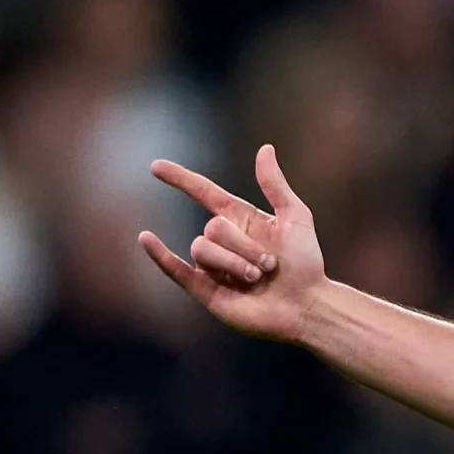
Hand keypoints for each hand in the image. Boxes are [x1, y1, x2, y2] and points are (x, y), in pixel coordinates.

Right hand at [138, 145, 325, 342]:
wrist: (307, 304)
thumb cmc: (306, 262)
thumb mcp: (296, 217)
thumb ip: (275, 185)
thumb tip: (264, 148)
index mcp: (240, 219)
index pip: (203, 193)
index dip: (181, 179)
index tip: (155, 167)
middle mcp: (222, 241)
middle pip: (213, 228)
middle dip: (245, 246)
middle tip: (271, 264)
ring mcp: (212, 266)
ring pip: (203, 250)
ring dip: (235, 263)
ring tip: (259, 277)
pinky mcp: (206, 290)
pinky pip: (176, 269)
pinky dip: (160, 255)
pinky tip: (146, 239)